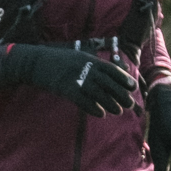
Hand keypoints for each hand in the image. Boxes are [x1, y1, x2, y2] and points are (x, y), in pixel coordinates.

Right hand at [0, 41, 136, 113]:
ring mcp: (76, 79)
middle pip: (108, 83)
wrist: (37, 63)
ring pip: (98, 93)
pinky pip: (83, 101)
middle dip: (120, 94)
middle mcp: (85, 68)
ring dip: (110, 103)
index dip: (123, 78)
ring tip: (118, 111)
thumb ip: (92, 64)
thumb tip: (108, 74)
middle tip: (129, 103)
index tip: (133, 86)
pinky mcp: (66, 90)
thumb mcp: (78, 56)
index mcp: (89, 59)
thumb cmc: (58, 60)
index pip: (111, 69)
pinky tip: (101, 113)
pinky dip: (93, 108)